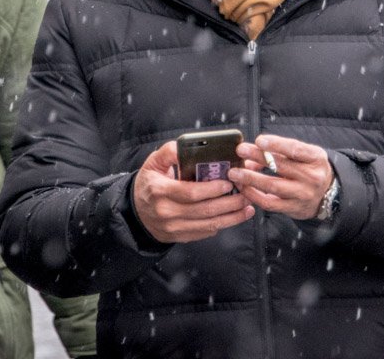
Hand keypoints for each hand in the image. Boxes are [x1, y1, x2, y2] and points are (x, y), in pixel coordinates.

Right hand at [131, 141, 253, 243]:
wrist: (136, 213)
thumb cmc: (149, 184)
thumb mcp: (153, 163)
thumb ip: (169, 152)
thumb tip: (185, 146)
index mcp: (160, 191)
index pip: (190, 192)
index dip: (212, 189)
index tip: (228, 182)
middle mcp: (166, 212)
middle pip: (204, 210)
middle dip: (230, 203)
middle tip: (246, 193)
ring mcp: (173, 227)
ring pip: (208, 225)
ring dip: (232, 217)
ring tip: (247, 207)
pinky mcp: (180, 237)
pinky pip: (205, 232)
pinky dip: (222, 225)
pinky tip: (234, 216)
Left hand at [229, 135, 334, 220]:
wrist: (328, 195)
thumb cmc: (310, 168)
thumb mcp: (306, 155)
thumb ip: (282, 152)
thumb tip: (252, 155)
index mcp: (315, 159)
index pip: (296, 149)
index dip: (277, 144)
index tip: (259, 140)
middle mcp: (311, 177)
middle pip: (281, 167)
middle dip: (258, 157)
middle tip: (240, 151)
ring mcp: (302, 194)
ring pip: (273, 186)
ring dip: (251, 179)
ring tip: (235, 173)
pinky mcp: (293, 209)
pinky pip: (270, 203)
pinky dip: (254, 195)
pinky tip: (244, 188)